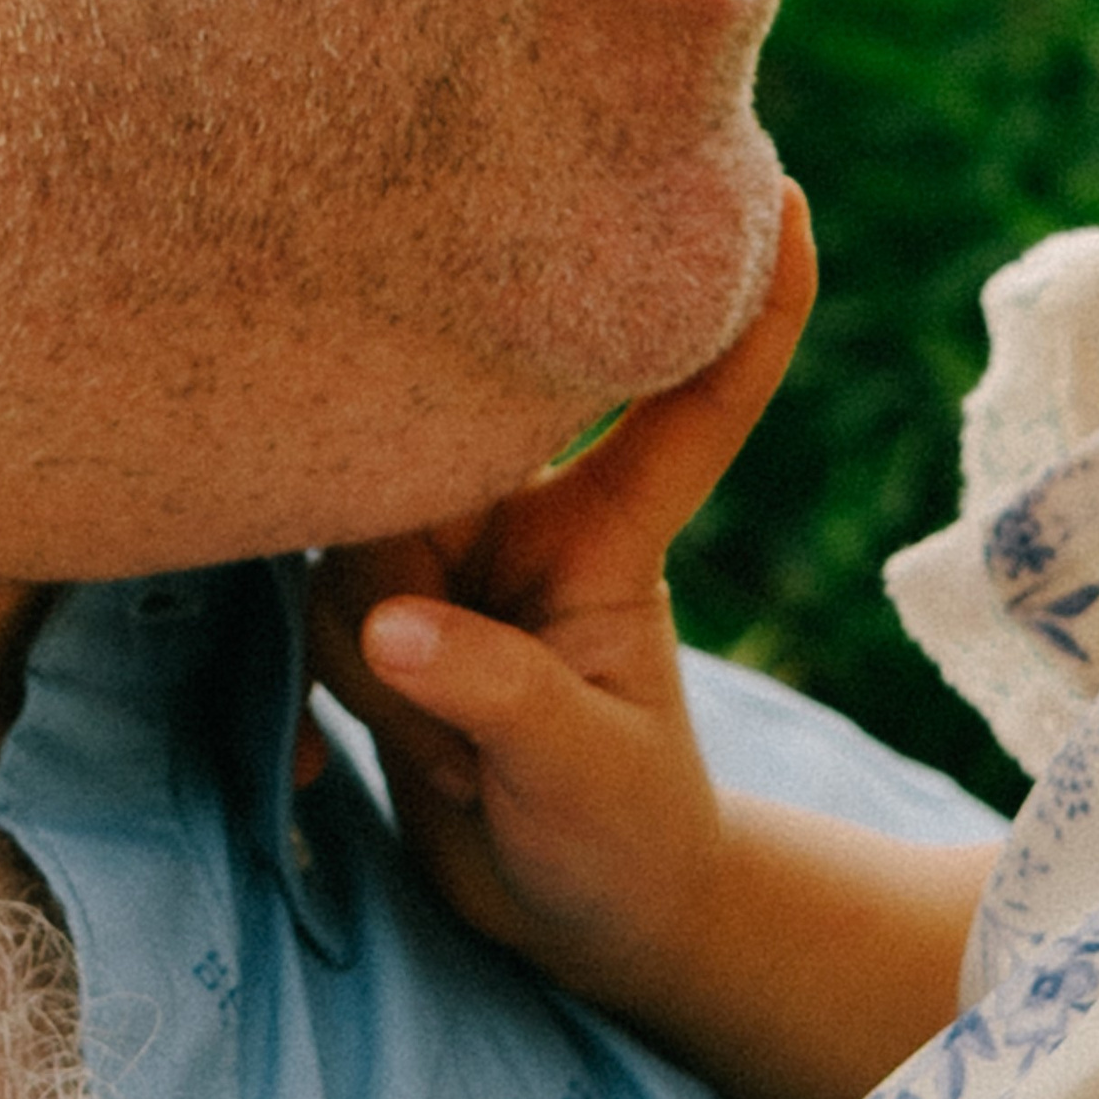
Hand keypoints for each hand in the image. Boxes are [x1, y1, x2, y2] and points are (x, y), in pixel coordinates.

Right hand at [312, 186, 815, 995]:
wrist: (572, 910)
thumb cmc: (621, 839)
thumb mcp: (580, 778)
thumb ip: (495, 695)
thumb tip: (392, 621)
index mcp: (607, 530)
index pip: (686, 404)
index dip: (745, 308)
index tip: (786, 188)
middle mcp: (519, 516)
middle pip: (432, 460)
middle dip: (416, 584)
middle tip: (453, 713)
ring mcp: (439, 559)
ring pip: (350, 549)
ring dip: (385, 673)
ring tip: (453, 762)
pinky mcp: (374, 606)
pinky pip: (312, 611)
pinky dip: (339, 697)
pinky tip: (377, 763)